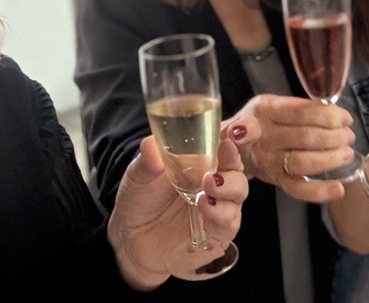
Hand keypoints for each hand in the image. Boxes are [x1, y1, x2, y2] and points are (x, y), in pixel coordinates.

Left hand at [108, 115, 260, 289]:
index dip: (235, 133)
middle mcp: (214, 179)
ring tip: (209, 183)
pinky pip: (229, 220)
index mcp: (200, 159)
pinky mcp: (218, 231)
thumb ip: (148, 160)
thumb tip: (149, 144)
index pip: (224, 142)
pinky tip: (205, 204)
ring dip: (229, 185)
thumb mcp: (139, 176)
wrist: (130, 239)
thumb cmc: (140, 200)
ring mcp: (219, 205)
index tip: (235, 129)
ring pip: (239, 191)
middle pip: (237, 165)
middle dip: (235, 158)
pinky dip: (220, 211)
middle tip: (227, 150)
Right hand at [232, 94, 351, 202]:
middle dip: (334, 137)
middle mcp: (265, 137)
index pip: (301, 113)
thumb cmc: (260, 121)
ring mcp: (270, 161)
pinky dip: (320, 191)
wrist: (232, 147)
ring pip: (303, 162)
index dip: (328, 116)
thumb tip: (331, 109)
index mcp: (266, 111)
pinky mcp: (275, 180)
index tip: (345, 118)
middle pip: (305, 138)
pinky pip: (298, 189)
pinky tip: (338, 188)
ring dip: (331, 159)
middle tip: (348, 136)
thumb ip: (298, 105)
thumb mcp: (271, 103)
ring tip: (347, 153)